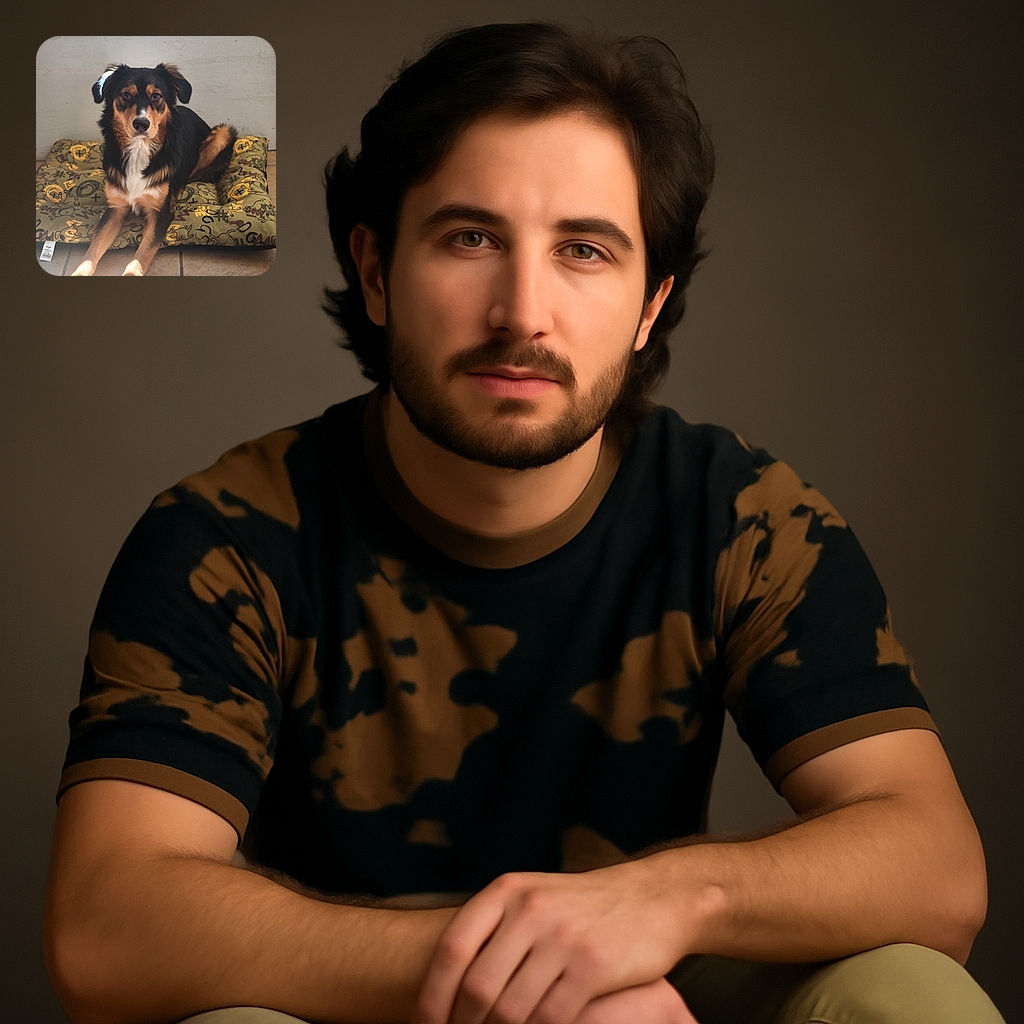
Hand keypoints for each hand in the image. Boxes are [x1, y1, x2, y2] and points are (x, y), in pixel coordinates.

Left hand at [412, 864, 686, 1023]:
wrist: (651, 898)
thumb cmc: (583, 907)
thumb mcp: (533, 898)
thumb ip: (494, 928)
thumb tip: (444, 979)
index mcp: (507, 891)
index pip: (452, 948)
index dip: (432, 995)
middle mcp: (530, 909)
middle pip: (477, 986)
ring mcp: (562, 937)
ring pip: (510, 1010)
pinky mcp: (593, 966)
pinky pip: (551, 1018)